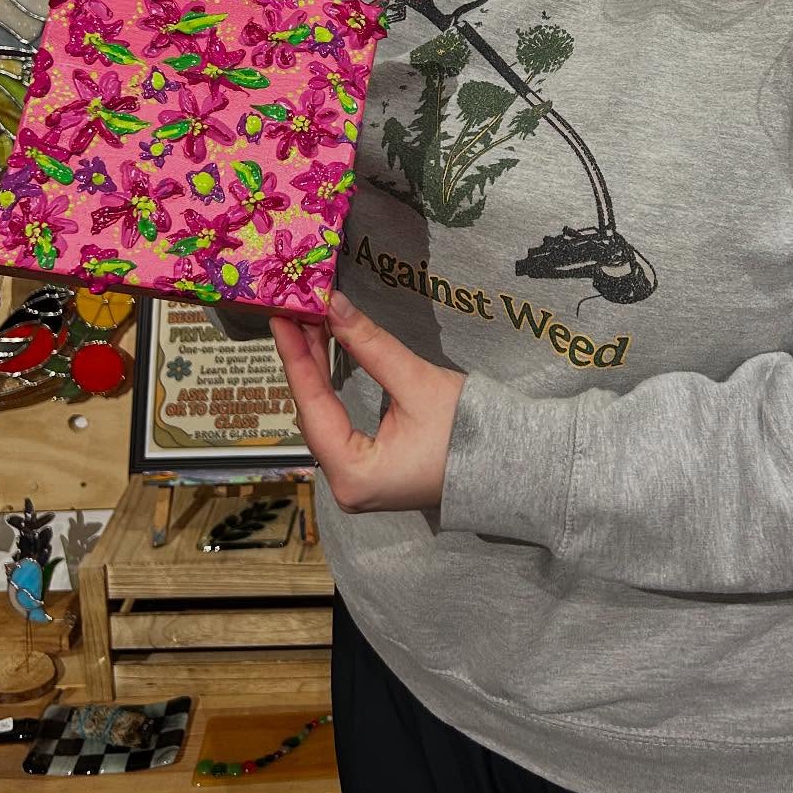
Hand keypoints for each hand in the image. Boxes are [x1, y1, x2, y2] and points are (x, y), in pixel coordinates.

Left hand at [271, 291, 465, 512]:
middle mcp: (346, 486)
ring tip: (307, 327)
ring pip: (324, 418)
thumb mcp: (416, 382)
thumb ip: (370, 345)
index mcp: (354, 475)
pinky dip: (331, 389)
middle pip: (314, 413)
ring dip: (316, 372)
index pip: (313, 407)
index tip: (281, 320)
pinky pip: (337, 425)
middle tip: (294, 313)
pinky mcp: (368, 470)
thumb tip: (334, 306)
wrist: (511, 464)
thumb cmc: (469, 431)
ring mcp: (356, 481)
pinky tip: (324, 357)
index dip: (295, 359)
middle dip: (305, 361)